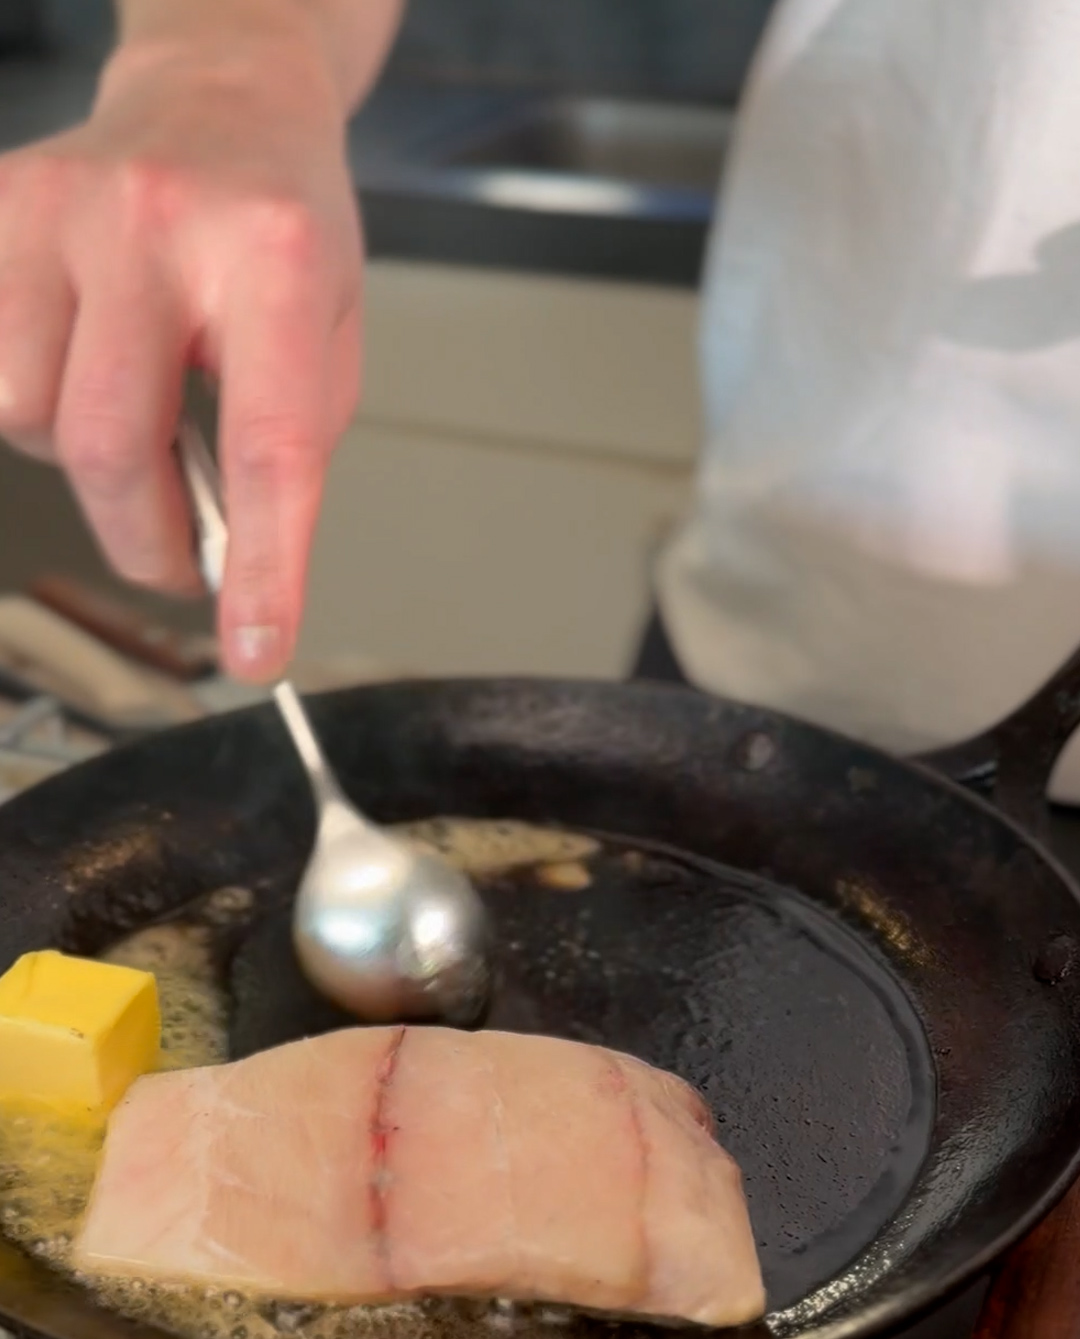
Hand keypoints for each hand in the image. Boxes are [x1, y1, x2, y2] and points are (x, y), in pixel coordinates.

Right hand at [0, 28, 362, 679]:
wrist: (222, 97)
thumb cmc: (280, 229)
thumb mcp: (331, 334)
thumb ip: (288, 447)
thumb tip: (234, 567)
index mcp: (273, 255)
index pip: (266, 446)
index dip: (263, 566)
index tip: (255, 646)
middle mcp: (156, 220)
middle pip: (108, 445)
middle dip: (145, 536)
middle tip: (182, 559)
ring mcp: (58, 207)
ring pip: (26, 416)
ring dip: (81, 456)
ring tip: (134, 408)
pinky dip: (29, 401)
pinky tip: (80, 366)